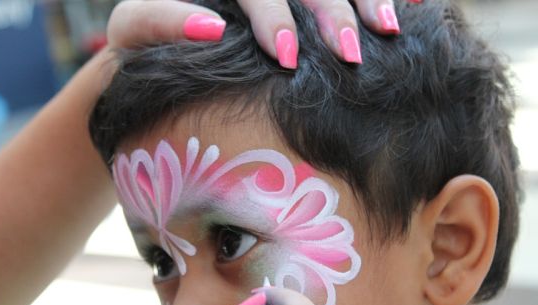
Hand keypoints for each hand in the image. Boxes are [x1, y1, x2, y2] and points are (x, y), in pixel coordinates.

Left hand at [106, 0, 405, 64]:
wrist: (159, 40)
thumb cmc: (146, 43)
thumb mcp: (134, 30)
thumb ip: (156, 19)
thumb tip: (209, 29)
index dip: (272, 16)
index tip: (286, 58)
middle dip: (331, 11)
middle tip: (351, 53)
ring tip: (390, 28)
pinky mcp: (300, 3)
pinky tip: (411, 5)